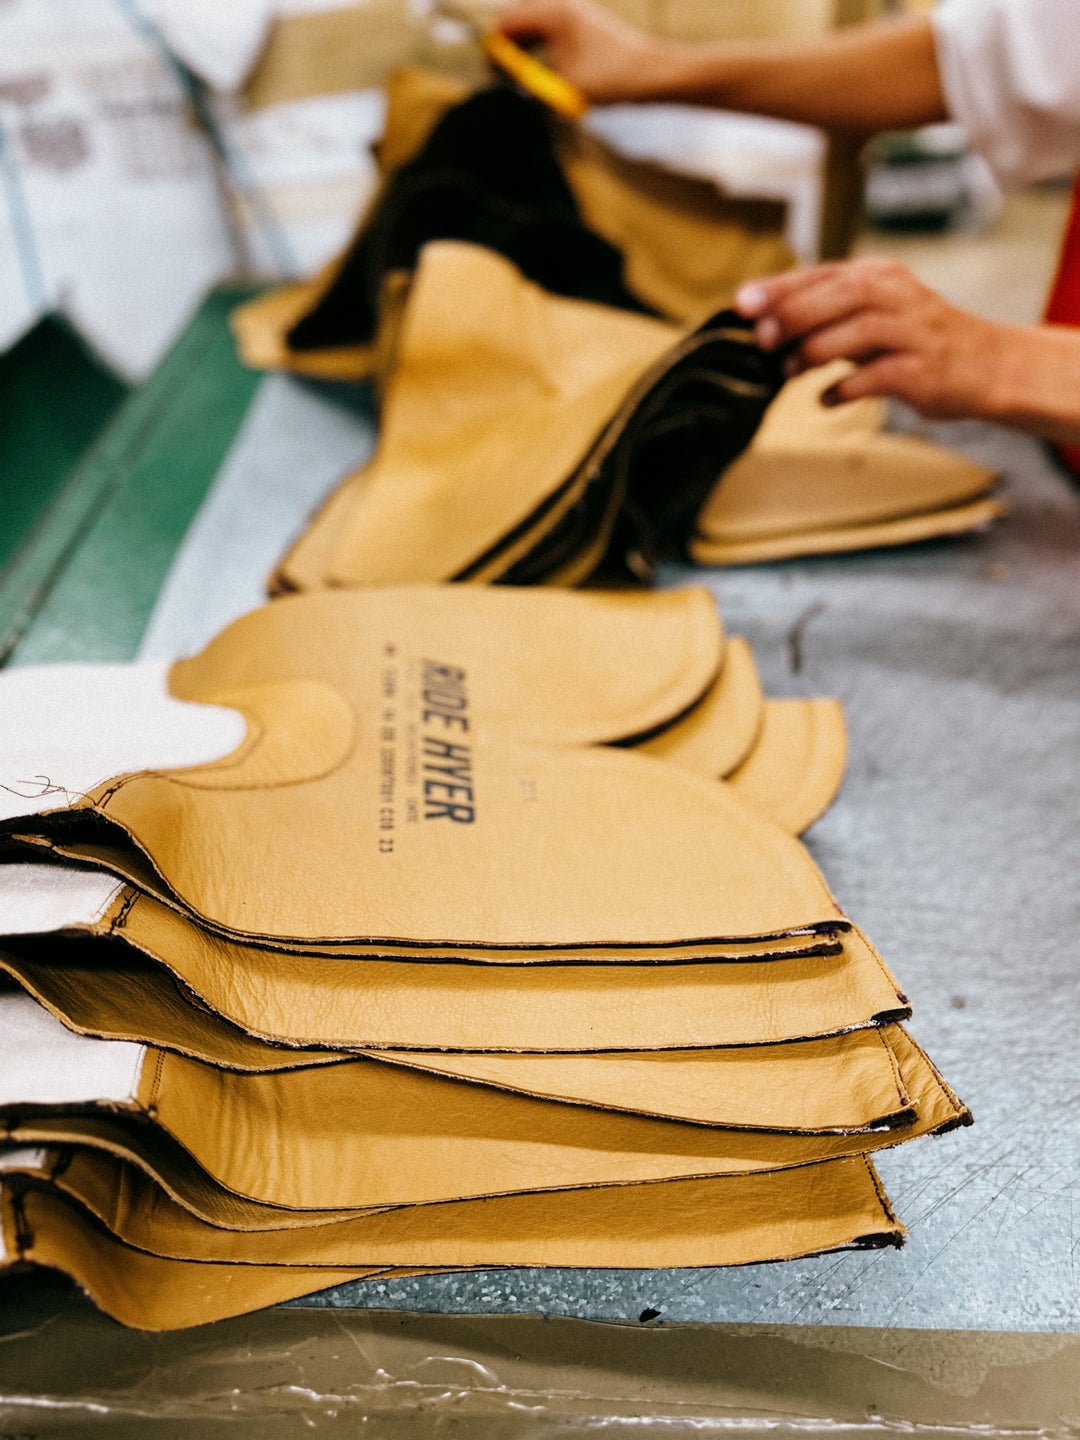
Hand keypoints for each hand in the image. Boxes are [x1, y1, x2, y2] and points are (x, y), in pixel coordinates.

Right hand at [496, 0, 672, 103]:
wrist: (650, 74)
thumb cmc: (609, 78)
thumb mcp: (561, 86)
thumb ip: (528, 80)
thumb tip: (505, 80)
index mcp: (553, 13)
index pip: (508, 22)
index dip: (494, 47)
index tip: (490, 73)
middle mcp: (562, 5)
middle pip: (518, 17)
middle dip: (507, 43)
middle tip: (502, 73)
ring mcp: (574, 12)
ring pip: (534, 22)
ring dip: (524, 44)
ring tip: (521, 73)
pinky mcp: (583, 23)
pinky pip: (550, 28)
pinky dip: (540, 44)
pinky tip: (544, 68)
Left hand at [735, 259, 1004, 420]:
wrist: (985, 364)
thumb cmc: (914, 342)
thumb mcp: (870, 318)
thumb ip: (824, 318)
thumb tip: (763, 328)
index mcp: (879, 276)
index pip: (823, 274)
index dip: (780, 288)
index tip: (741, 303)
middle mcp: (897, 296)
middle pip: (841, 293)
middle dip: (794, 315)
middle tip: (761, 340)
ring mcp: (913, 331)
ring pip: (859, 329)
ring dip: (815, 351)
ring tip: (789, 371)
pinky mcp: (924, 370)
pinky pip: (878, 376)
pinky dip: (845, 388)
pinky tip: (825, 400)